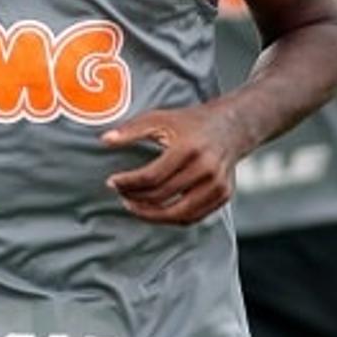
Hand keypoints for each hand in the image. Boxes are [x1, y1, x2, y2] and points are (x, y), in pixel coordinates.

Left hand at [101, 107, 244, 225]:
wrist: (232, 126)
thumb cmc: (192, 122)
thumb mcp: (161, 117)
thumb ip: (131, 129)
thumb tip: (104, 140)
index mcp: (189, 148)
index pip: (152, 176)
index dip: (128, 183)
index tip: (112, 182)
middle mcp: (206, 169)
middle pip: (162, 196)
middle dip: (135, 198)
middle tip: (121, 194)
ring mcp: (217, 185)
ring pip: (177, 214)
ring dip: (151, 215)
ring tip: (134, 206)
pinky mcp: (223, 196)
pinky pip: (192, 217)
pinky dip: (171, 218)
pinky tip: (156, 211)